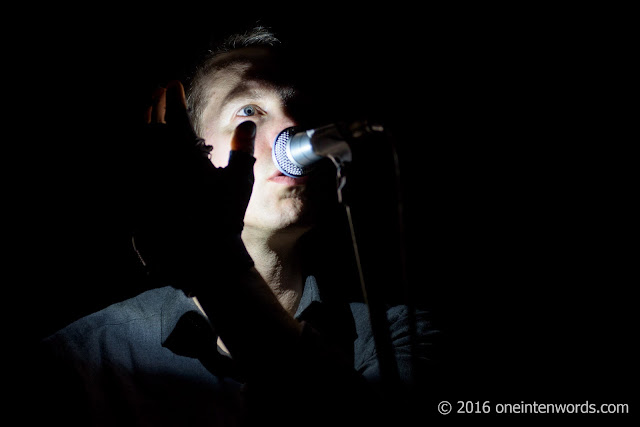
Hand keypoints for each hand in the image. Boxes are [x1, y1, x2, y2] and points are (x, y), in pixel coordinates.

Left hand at [132, 81, 256, 288]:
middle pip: (151, 125)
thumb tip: (245, 124)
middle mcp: (161, 163)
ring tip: (148, 117)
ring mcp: (147, 180)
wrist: (202, 254)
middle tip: (158, 94)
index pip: (176, 116)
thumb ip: (241, 149)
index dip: (174, 97)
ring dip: (142, 125)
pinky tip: (139, 149)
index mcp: (185, 156)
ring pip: (137, 143)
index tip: (174, 84)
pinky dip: (135, 151)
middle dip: (154, 105)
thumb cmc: (225, 217)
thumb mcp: (240, 181)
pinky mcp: (139, 197)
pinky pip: (131, 166)